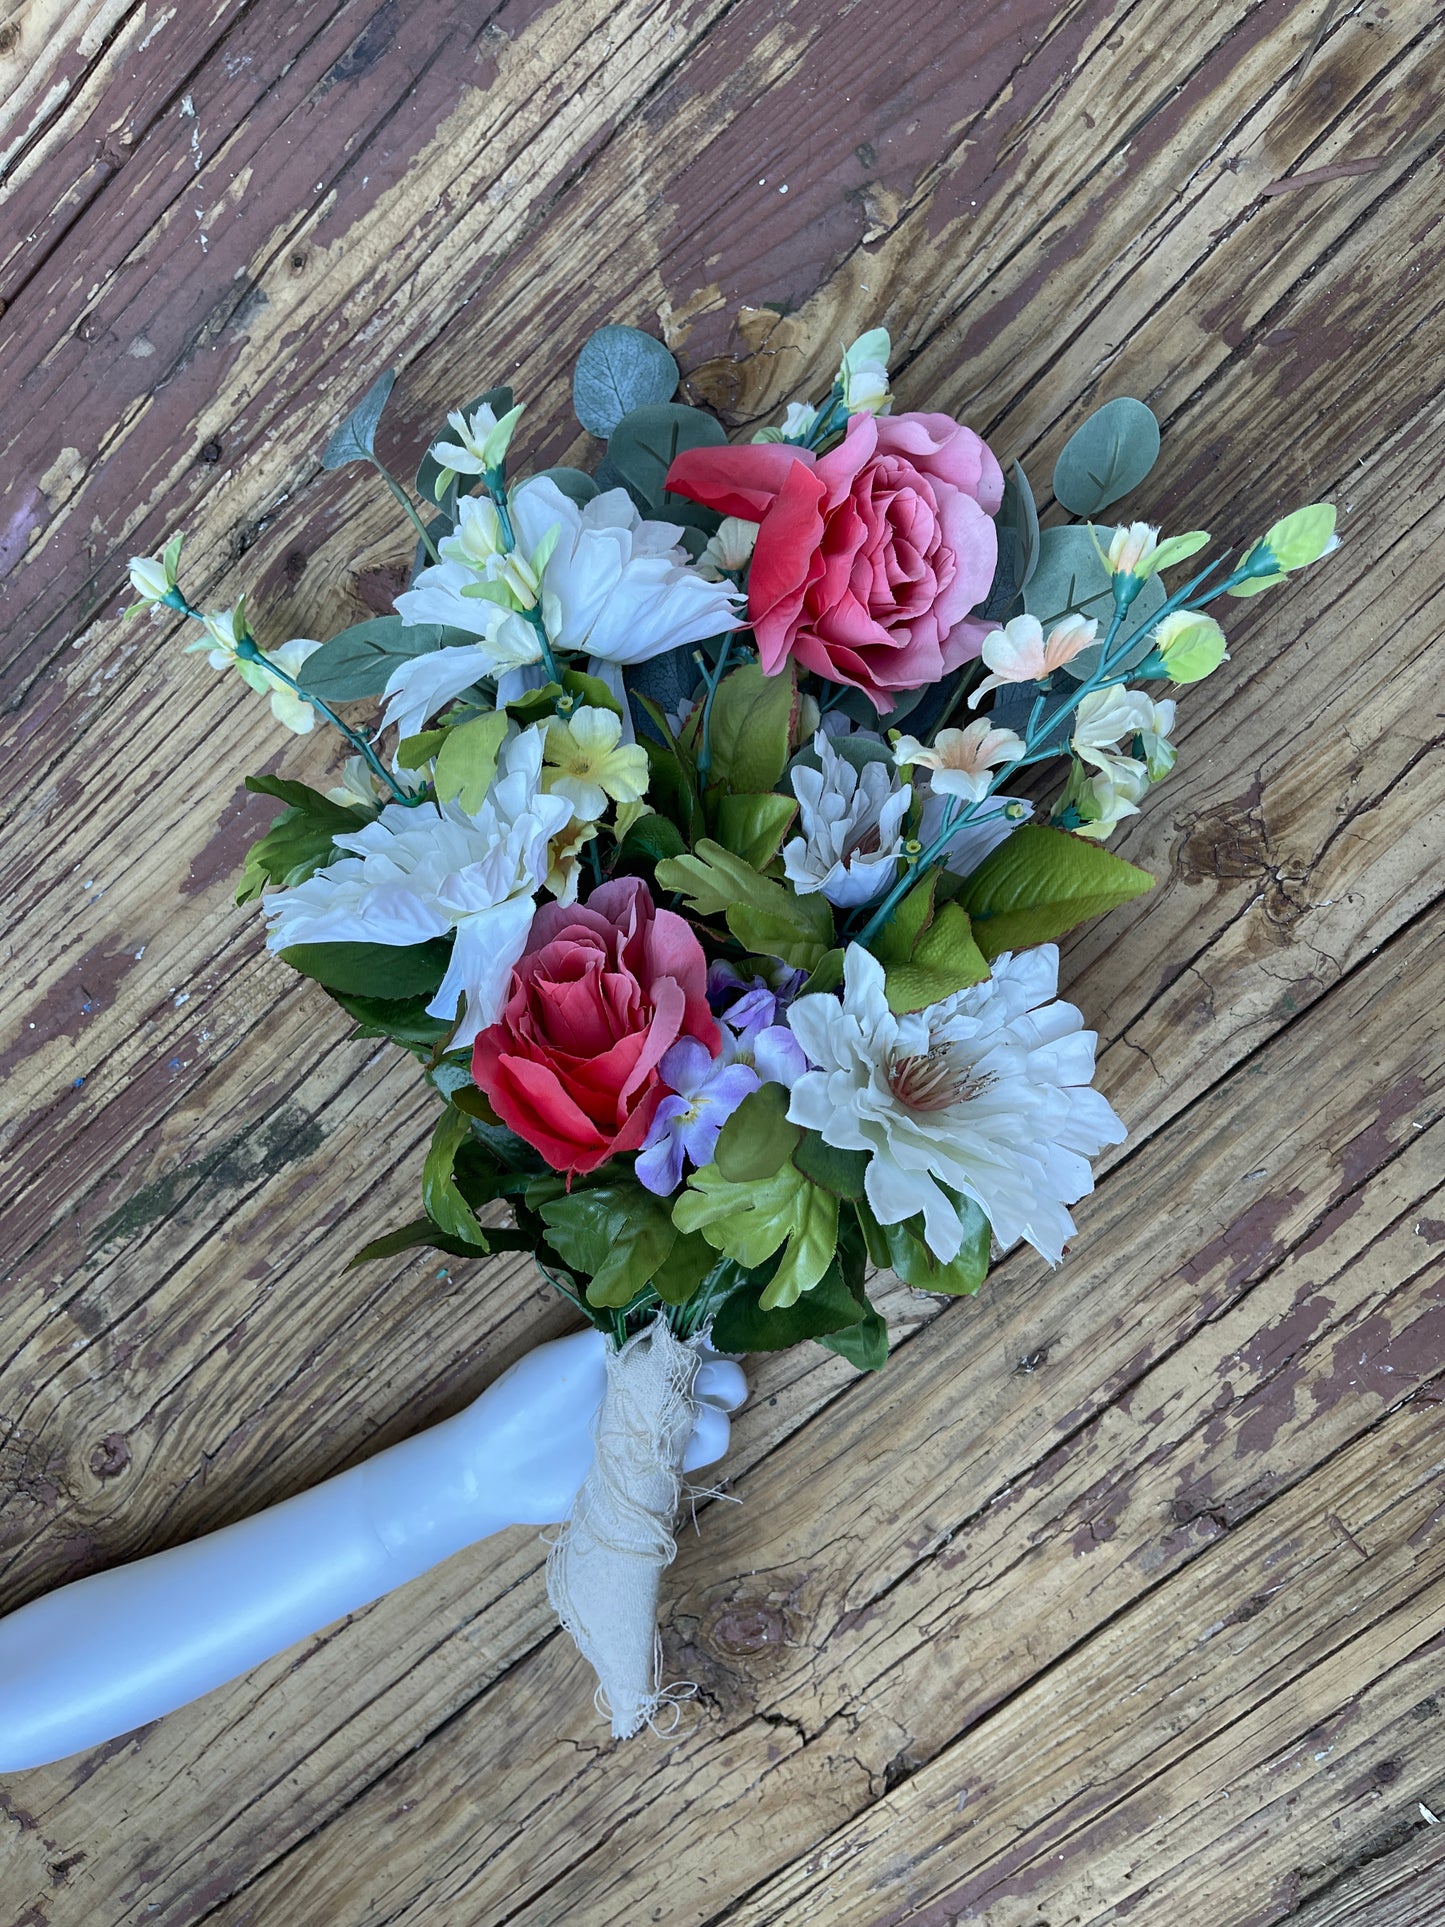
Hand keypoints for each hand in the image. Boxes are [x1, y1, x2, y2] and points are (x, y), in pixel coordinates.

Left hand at [467, 1327, 746, 1525]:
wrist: (495, 1468)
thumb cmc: (524, 1400)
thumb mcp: (569, 1358)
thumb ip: (618, 1336)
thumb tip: (668, 1309)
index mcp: (633, 1351)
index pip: (688, 1334)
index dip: (707, 1334)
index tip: (704, 1340)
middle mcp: (652, 1386)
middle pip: (717, 1374)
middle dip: (724, 1375)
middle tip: (704, 1382)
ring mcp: (656, 1429)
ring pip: (718, 1417)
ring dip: (715, 1413)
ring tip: (683, 1417)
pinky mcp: (655, 1469)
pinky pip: (698, 1457)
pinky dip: (700, 1447)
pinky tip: (673, 1445)